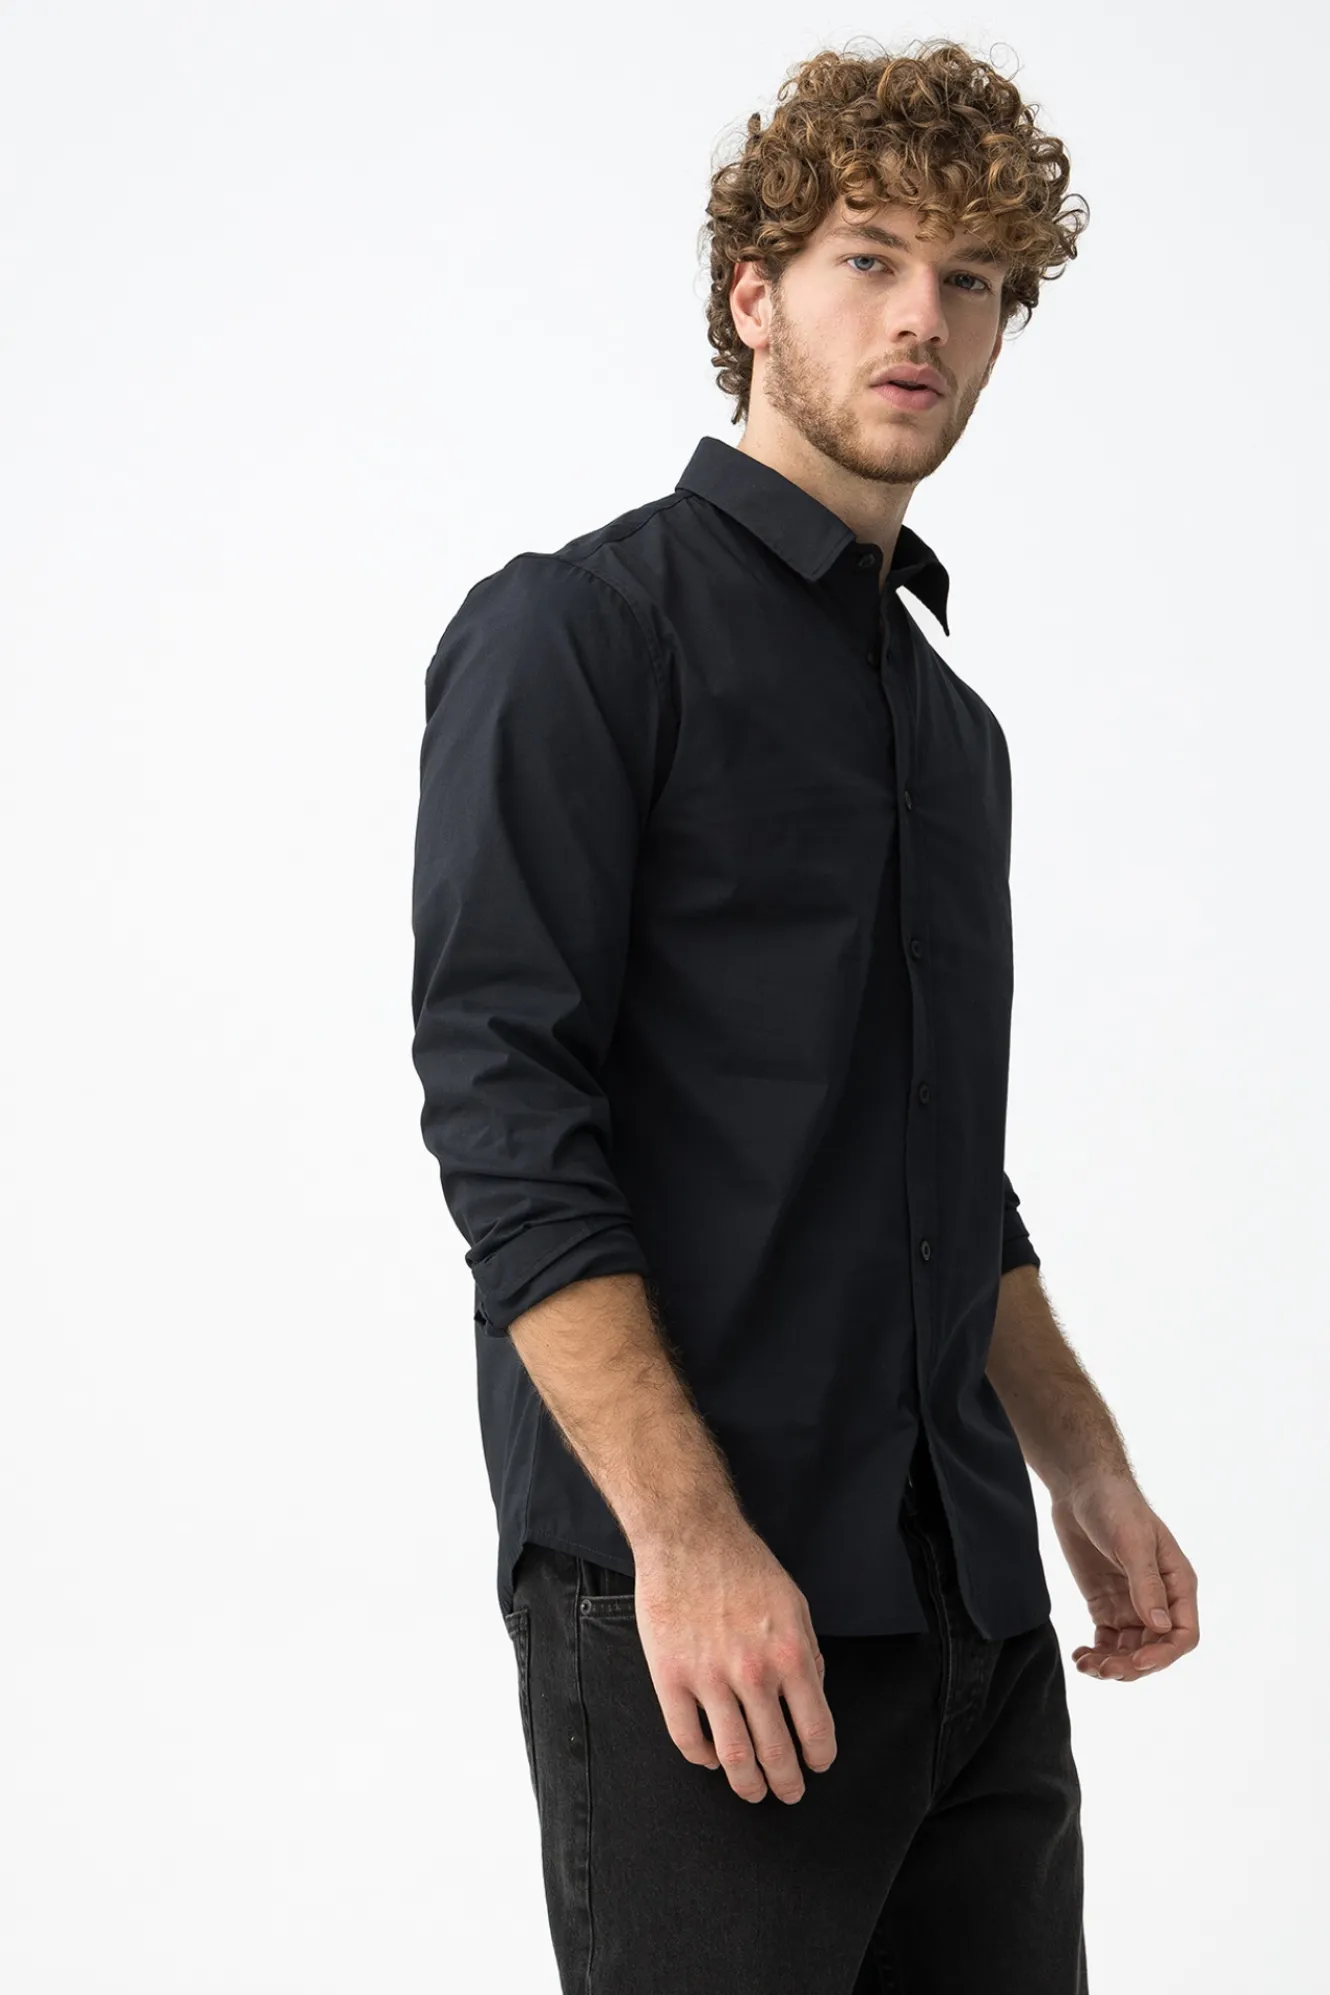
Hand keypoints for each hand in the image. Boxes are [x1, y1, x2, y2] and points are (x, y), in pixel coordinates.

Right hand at [630, 1522, 835, 1803]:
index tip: (817, 1765)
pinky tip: (710, 1758)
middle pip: (775, 1752)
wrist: (689, 1535)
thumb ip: (808, 1653)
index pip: (815, 1728)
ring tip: (752, 1791)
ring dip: (746, 1783)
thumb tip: (812, 1695)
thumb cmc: (744, 1565)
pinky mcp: (669, 1677)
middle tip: (788, 1794)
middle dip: (786, 1783)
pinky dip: (701, 1757)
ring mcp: (708, 1678)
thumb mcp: (795, 1604)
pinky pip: (686, 1737)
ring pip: (732, 1756)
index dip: (819, 1756)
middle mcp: (753, 1673)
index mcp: (790, 1655)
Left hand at [1050, 1469, 1198, 1681]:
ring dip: (1112, 1665)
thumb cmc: (1116, 1506)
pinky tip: (1081, 1657)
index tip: (1134, 1662)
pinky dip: (1097, 1655)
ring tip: (1087, 1665)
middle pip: (1154, 1649)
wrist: (1081, 1487)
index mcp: (1178, 1585)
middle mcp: (1158, 1600)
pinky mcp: (1105, 1604)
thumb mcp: (1133, 1542)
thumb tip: (1161, 1627)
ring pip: (1129, 1651)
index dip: (1163, 1656)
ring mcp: (1131, 1604)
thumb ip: (1146, 1583)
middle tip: (1102, 1668)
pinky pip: (1107, 1641)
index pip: (1183, 1635)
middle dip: (1131, 1665)